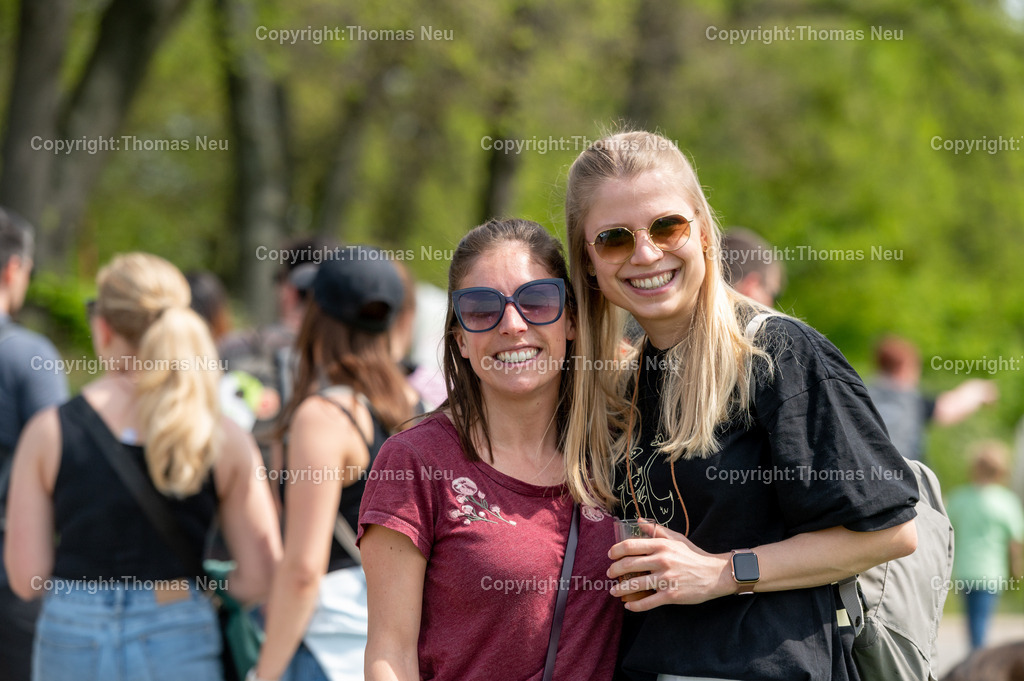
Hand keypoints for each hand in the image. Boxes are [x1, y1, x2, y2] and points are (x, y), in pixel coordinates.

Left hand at [607, 524, 733, 610]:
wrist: (714, 574)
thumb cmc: (693, 555)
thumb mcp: (676, 538)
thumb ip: (656, 530)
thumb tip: (638, 521)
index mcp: (661, 545)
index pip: (631, 545)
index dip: (616, 550)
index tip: (610, 556)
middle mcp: (662, 561)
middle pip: (629, 565)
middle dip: (614, 570)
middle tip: (609, 574)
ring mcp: (666, 579)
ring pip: (635, 585)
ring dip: (620, 589)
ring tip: (613, 591)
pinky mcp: (671, 595)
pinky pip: (648, 602)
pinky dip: (635, 605)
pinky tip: (628, 605)